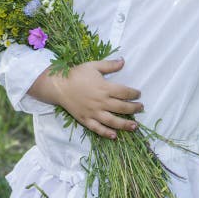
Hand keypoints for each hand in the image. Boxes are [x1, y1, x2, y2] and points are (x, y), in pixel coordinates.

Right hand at [27, 58, 142, 139]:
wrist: (58, 85)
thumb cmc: (76, 74)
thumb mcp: (93, 66)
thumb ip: (109, 65)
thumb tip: (123, 61)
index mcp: (105, 88)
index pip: (124, 92)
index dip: (134, 94)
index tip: (138, 94)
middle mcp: (101, 102)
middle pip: (122, 107)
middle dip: (134, 108)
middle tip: (141, 108)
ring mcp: (93, 112)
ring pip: (113, 121)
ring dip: (125, 124)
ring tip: (135, 126)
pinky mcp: (85, 119)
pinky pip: (97, 129)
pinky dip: (106, 133)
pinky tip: (114, 136)